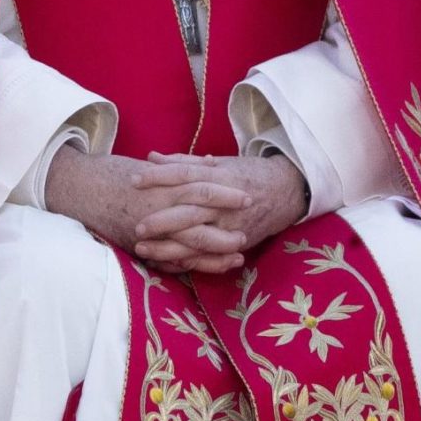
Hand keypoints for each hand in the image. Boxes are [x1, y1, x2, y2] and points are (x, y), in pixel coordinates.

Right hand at [43, 148, 251, 273]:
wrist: (75, 186)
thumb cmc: (110, 172)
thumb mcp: (147, 166)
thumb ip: (178, 169)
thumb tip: (210, 164)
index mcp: (159, 186)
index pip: (200, 189)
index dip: (225, 193)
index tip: (246, 194)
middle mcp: (155, 211)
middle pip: (199, 222)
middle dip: (226, 227)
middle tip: (249, 229)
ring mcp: (146, 232)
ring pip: (188, 247)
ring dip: (215, 252)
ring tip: (238, 253)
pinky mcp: (138, 247)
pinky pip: (169, 261)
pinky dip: (191, 264)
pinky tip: (208, 267)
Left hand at [134, 152, 308, 269]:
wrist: (287, 191)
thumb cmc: (247, 173)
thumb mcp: (219, 163)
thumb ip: (185, 162)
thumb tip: (151, 157)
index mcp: (219, 177)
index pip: (184, 176)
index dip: (158, 177)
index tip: (133, 180)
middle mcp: (225, 203)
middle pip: (190, 211)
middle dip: (161, 220)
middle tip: (136, 226)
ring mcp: (232, 225)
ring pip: (198, 239)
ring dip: (169, 246)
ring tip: (142, 248)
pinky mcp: (237, 243)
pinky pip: (210, 257)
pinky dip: (188, 261)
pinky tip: (164, 263)